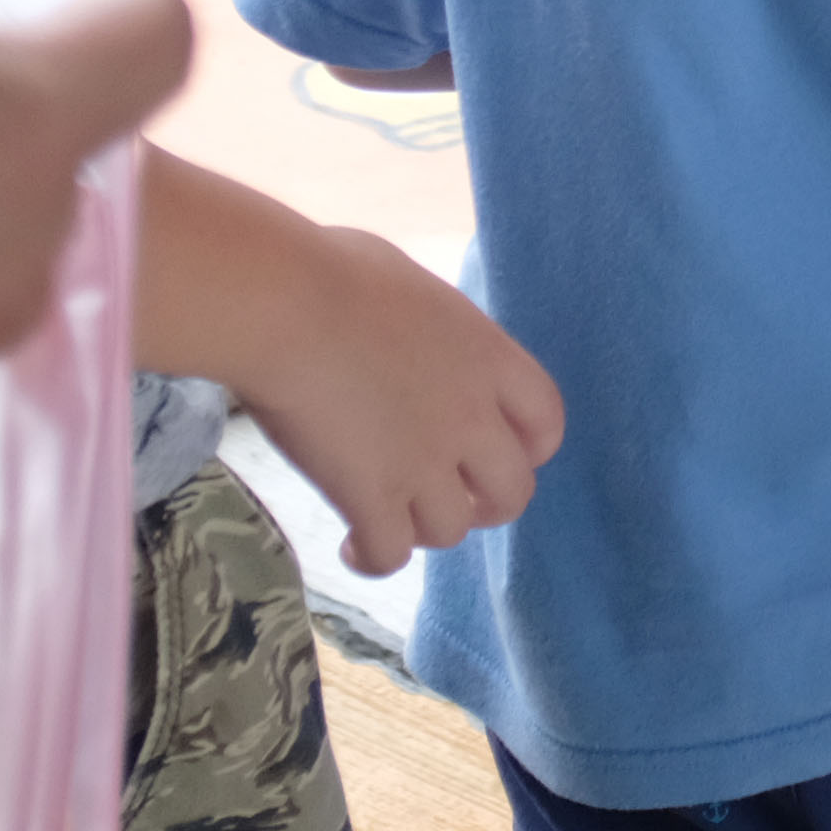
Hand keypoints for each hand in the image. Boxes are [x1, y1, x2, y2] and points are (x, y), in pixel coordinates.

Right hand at [214, 225, 566, 575]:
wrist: (284, 305)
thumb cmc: (332, 273)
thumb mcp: (411, 286)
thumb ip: (431, 326)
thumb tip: (410, 329)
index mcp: (488, 358)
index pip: (546, 422)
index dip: (527, 448)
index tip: (494, 451)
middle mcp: (470, 417)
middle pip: (513, 492)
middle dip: (484, 503)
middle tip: (446, 496)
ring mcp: (424, 463)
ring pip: (451, 530)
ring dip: (423, 528)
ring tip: (388, 512)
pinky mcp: (371, 496)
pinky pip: (389, 556)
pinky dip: (372, 557)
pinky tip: (351, 545)